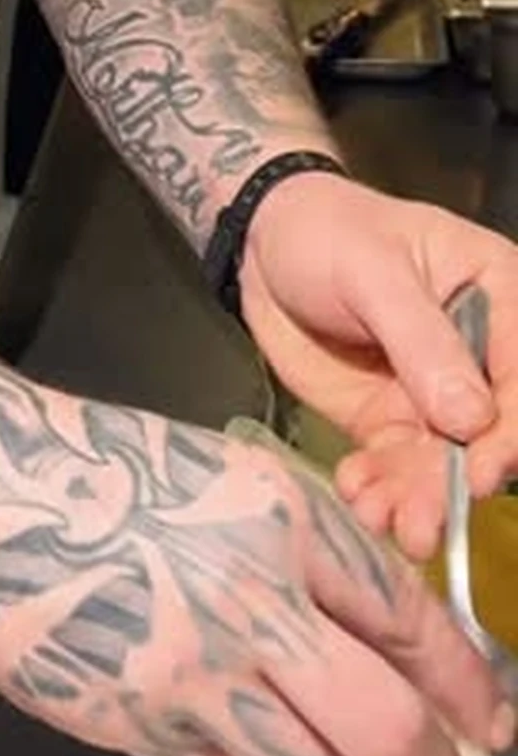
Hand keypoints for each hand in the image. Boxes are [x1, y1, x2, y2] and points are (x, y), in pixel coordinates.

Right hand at [0, 373, 508, 755]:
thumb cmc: (117, 473)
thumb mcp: (240, 478)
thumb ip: (321, 557)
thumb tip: (406, 646)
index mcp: (276, 520)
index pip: (405, 621)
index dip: (462, 681)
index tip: (488, 713)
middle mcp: (240, 602)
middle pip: (381, 727)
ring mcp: (183, 676)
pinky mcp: (132, 726)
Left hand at [239, 171, 517, 559]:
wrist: (263, 242)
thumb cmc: (328, 232)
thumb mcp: (373, 271)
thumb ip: (422, 341)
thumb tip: (473, 419)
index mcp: (496, 296)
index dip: (507, 431)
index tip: (478, 474)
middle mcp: (477, 354)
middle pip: (485, 432)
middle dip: (454, 483)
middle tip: (422, 524)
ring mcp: (433, 394)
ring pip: (440, 461)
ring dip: (417, 500)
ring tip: (384, 522)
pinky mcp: (389, 420)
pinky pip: (397, 468)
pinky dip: (380, 490)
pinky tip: (356, 495)